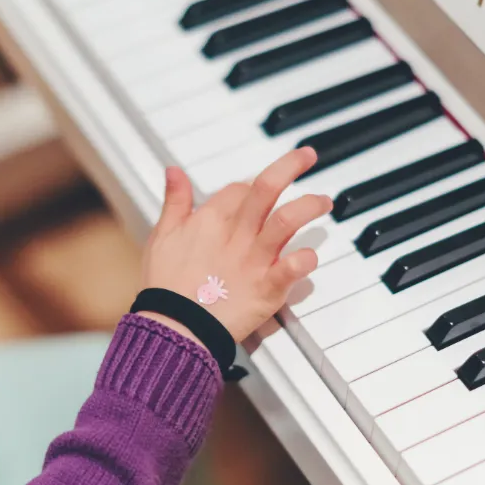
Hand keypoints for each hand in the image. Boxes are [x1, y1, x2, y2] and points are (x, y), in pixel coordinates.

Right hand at [139, 147, 331, 346]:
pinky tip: (310, 256)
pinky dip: (305, 260)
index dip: (252, 187)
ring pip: (287, 220)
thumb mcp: (161, 236)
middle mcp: (236, 233)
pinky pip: (291, 268)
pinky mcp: (266, 288)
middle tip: (307, 155)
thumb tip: (173, 170)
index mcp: (210, 219)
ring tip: (323, 202)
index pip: (240, 189)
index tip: (261, 193)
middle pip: (267, 188)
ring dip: (308, 206)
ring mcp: (253, 259)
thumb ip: (174, 202)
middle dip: (291, 166)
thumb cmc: (165, 286)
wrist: (172, 328)